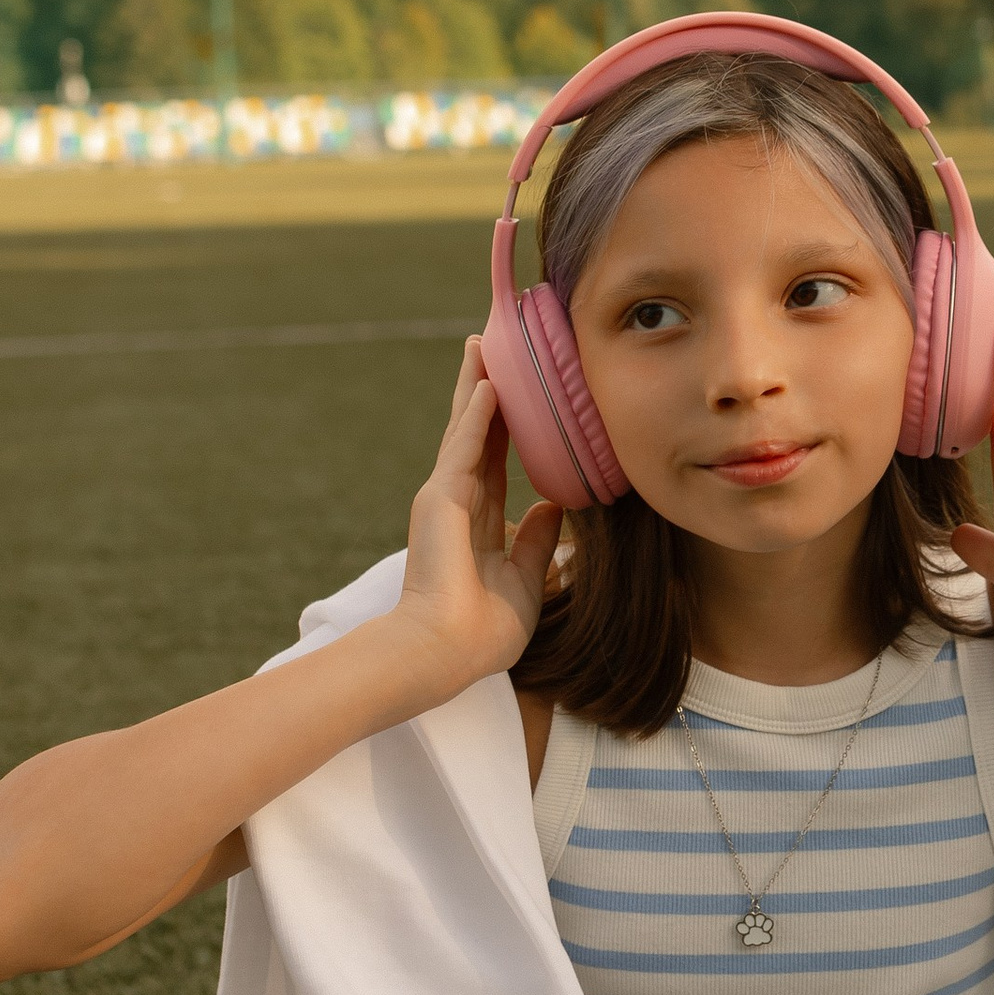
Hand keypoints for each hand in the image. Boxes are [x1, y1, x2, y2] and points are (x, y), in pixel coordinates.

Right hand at [375, 339, 562, 710]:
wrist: (446, 651)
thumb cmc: (484, 631)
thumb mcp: (527, 581)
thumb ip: (537, 541)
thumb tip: (554, 505)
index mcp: (478, 522)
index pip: (497, 460)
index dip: (507, 425)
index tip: (520, 390)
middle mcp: (458, 502)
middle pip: (478, 433)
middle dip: (488, 390)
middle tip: (494, 346)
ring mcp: (445, 497)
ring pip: (466, 429)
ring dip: (477, 385)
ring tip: (484, 343)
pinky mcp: (439, 497)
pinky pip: (463, 447)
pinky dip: (476, 414)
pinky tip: (488, 382)